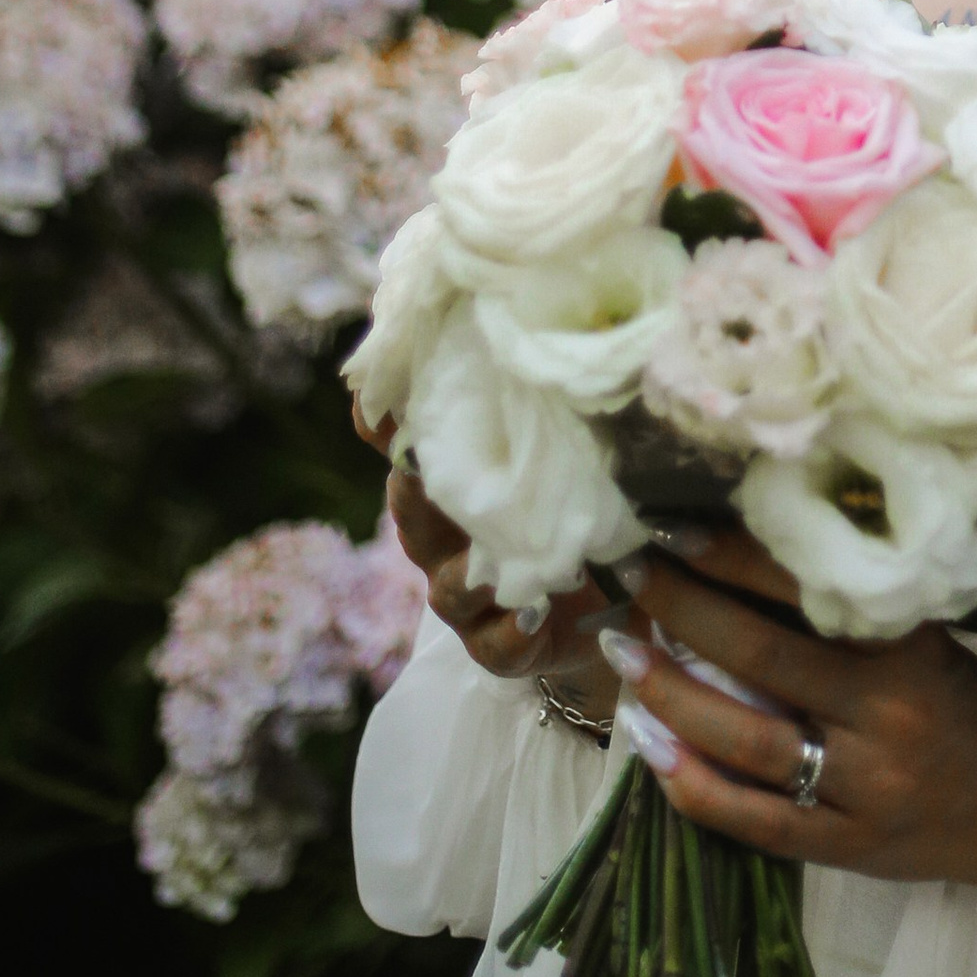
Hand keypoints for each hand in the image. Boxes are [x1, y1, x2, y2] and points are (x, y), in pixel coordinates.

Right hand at [354, 396, 612, 718]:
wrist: (608, 610)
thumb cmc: (570, 512)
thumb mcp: (559, 452)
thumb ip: (539, 405)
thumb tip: (549, 328)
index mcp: (454, 487)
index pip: (407, 449)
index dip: (383, 425)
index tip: (368, 399)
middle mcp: (450, 543)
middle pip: (414, 517)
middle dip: (413, 492)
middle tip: (418, 468)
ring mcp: (473, 601)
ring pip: (450, 587)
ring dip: (465, 573)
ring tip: (483, 561)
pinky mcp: (504, 648)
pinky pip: (497, 645)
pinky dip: (512, 631)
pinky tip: (533, 613)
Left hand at [610, 529, 976, 891]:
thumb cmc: (965, 700)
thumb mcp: (923, 640)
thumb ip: (849, 613)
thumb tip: (747, 556)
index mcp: (906, 652)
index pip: (806, 596)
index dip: (736, 562)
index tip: (678, 534)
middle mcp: (881, 718)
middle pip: (763, 661)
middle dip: (686, 614)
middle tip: (634, 578)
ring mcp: (857, 790)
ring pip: (747, 743)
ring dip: (672, 698)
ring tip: (624, 657)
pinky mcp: (842, 848)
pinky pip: (754, 821)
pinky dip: (695, 786)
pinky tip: (652, 753)